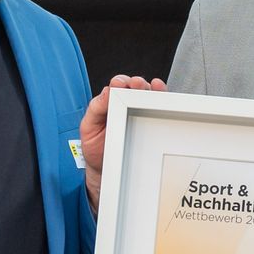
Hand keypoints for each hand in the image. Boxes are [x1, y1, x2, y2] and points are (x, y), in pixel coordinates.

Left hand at [82, 75, 165, 210]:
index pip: (118, 86)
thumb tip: (106, 92)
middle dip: (138, 83)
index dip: (121, 82)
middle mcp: (127, 105)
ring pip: (151, 97)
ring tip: (154, 88)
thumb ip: (95, 108)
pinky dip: (165, 103)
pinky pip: (161, 112)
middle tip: (138, 84)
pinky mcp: (153, 125)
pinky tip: (165, 98)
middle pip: (137, 88)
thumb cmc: (96, 148)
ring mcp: (141, 115)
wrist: (105, 171)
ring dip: (153, 91)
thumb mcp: (88, 127)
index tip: (120, 83)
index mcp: (110, 102)